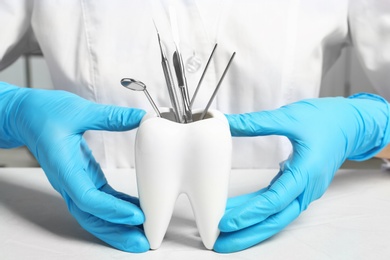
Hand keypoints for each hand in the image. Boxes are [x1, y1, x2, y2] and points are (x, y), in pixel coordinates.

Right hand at [0, 83, 148, 251]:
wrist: (24, 116)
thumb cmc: (44, 113)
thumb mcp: (79, 111)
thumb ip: (110, 117)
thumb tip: (140, 117)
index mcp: (65, 167)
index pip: (88, 198)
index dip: (112, 210)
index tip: (136, 215)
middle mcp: (68, 181)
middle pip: (91, 216)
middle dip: (116, 232)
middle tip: (142, 242)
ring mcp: (74, 183)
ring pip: (94, 214)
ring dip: (116, 227)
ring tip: (140, 235)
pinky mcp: (81, 179)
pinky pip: (98, 201)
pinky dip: (115, 210)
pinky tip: (133, 211)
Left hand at [214, 94, 389, 252]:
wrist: (349, 124)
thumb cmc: (323, 120)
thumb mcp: (289, 118)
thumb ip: (256, 123)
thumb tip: (225, 123)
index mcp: (306, 172)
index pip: (275, 201)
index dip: (249, 213)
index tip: (226, 222)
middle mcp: (307, 188)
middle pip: (275, 219)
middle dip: (248, 232)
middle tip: (220, 242)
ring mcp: (304, 190)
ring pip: (277, 215)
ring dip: (252, 226)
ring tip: (225, 233)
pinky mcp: (299, 187)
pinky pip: (277, 204)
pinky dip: (258, 211)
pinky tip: (239, 210)